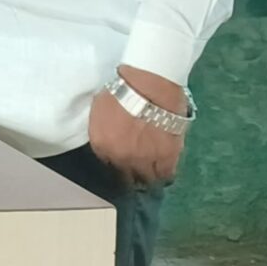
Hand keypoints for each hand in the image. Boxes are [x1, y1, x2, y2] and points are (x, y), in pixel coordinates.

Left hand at [89, 65, 187, 187]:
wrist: (147, 86)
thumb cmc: (121, 90)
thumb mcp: (99, 110)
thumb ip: (102, 129)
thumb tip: (108, 136)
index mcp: (101, 145)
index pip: (105, 164)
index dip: (113, 163)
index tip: (119, 162)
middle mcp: (120, 158)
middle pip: (125, 177)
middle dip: (129, 176)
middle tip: (135, 172)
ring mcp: (144, 160)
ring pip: (146, 179)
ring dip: (148, 177)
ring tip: (151, 173)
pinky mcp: (167, 158)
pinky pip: (166, 173)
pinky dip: (165, 172)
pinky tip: (164, 169)